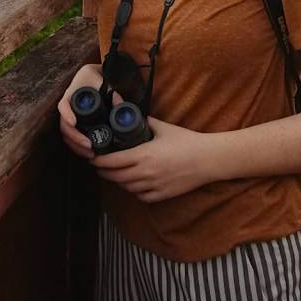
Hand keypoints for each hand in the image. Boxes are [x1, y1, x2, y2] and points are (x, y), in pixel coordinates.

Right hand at [57, 64, 122, 159]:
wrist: (94, 78)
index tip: (74, 122)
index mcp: (72, 94)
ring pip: (66, 134)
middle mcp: (68, 107)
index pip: (63, 105)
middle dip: (75, 138)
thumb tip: (118, 99)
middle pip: (64, 125)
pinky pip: (72, 137)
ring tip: (91, 155)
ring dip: (76, 146)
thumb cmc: (97, 77)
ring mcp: (70, 116)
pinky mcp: (76, 124)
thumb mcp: (104, 81)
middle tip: (90, 146)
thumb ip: (113, 91)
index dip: (66, 114)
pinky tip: (88, 154)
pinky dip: (78, 147)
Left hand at [91, 116, 212, 202]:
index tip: (92, 157)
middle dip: (105, 171)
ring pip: (127, 188)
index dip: (99, 161)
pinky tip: (133, 182)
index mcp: (144, 155)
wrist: (207, 159)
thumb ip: (142, 119)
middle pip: (116, 177)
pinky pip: (141, 196)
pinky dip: (134, 190)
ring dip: (118, 181)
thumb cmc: (186, 141)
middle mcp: (146, 173)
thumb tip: (123, 104)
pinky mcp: (162, 195)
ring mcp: (154, 186)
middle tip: (99, 165)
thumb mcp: (162, 128)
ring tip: (114, 172)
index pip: (113, 162)